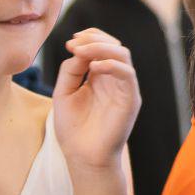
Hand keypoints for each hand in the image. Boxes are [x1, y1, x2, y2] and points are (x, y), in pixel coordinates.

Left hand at [53, 28, 141, 170]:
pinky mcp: (131, 99)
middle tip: (74, 43)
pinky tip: (94, 67)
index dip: (89, 37)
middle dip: (94, 38)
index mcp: (99, 76)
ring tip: (82, 51)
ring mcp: (124, 88)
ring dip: (102, 47)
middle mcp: (114, 79)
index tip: (70, 41)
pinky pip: (127, 74)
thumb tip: (79, 49)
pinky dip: (112, 65)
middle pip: (114, 45)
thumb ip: (70, 70)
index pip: (102, 45)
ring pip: (123, 54)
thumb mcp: (64, 93)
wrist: (83, 157)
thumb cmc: (73, 129)